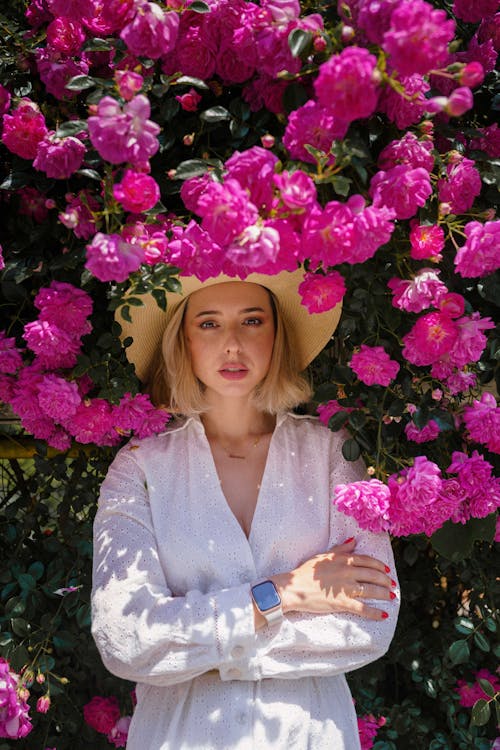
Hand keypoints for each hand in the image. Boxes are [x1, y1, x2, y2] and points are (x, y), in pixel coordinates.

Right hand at [270, 538, 395, 621]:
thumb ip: (340, 548)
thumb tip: (354, 540)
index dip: (379, 565)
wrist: (294, 588)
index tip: (386, 570)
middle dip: (385, 580)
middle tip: (392, 584)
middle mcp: (347, 572)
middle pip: (373, 575)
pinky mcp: (343, 603)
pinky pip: (363, 608)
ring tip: (391, 596)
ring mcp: (346, 588)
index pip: (366, 560)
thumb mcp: (323, 555)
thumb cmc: (306, 571)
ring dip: (384, 594)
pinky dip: (375, 612)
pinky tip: (383, 614)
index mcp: (343, 559)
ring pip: (371, 590)